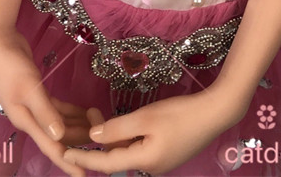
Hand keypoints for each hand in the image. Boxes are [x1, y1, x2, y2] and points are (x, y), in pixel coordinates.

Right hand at [0, 24, 103, 175]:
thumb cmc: (9, 65)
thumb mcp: (28, 88)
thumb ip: (45, 112)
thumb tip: (60, 136)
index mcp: (26, 121)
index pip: (51, 148)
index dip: (67, 163)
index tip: (83, 176)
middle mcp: (30, 118)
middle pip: (59, 136)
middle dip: (80, 139)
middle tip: (104, 139)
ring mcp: (33, 105)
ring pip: (60, 122)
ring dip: (78, 124)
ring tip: (99, 125)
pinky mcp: (37, 92)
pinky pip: (57, 108)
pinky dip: (70, 111)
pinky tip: (85, 111)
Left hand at [60, 89, 241, 175]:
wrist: (216, 113)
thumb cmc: (180, 114)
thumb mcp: (145, 118)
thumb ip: (117, 129)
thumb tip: (93, 137)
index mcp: (143, 162)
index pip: (105, 164)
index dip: (83, 158)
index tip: (63, 153)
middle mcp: (149, 168)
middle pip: (116, 158)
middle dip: (97, 141)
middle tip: (87, 115)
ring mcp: (160, 162)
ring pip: (127, 152)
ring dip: (112, 137)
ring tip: (99, 114)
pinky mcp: (167, 153)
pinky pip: (139, 148)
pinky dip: (126, 136)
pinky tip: (122, 122)